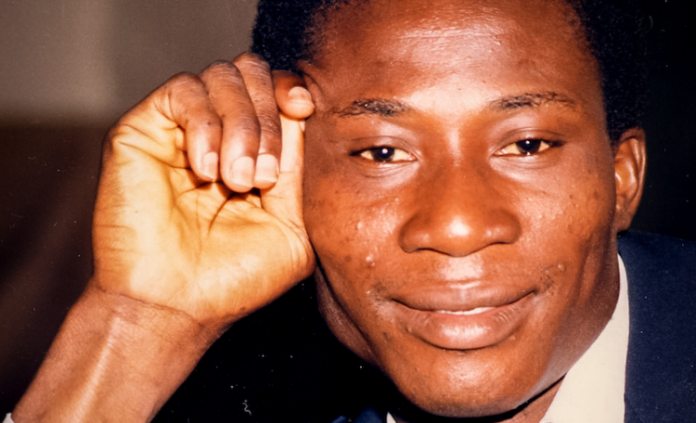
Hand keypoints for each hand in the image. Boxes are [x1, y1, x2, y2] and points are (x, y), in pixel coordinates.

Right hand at [93, 53, 315, 329]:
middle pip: (251, 73)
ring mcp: (180, 130)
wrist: (177, 306)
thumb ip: (301, 170)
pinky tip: (206, 171)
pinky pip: (183, 91)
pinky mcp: (143, 130)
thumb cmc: (236, 277)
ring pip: (221, 76)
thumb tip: (303, 114)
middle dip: (268, 118)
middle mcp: (218, 134)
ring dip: (240, 126)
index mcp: (253, 151)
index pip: (275, 91)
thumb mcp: (293, 225)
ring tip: (235, 181)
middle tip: (263, 177)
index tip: (303, 108)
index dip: (290, 89)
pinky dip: (204, 125)